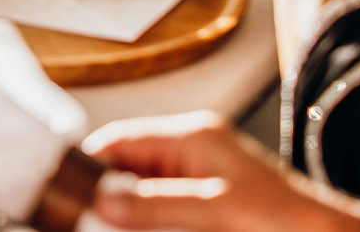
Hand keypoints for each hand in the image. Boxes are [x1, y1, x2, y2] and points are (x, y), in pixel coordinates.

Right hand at [86, 111, 359, 231]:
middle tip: (89, 219)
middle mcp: (193, 151)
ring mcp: (199, 177)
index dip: (92, 165)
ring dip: (126, 212)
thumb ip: (158, 205)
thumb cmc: (287, 218)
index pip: (122, 140)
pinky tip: (137, 229)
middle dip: (107, 193)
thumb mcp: (216, 210)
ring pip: (142, 191)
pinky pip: (162, 208)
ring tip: (108, 225)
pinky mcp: (206, 204)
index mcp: (193, 136)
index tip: (71, 192)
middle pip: (128, 167)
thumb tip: (105, 199)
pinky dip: (147, 221)